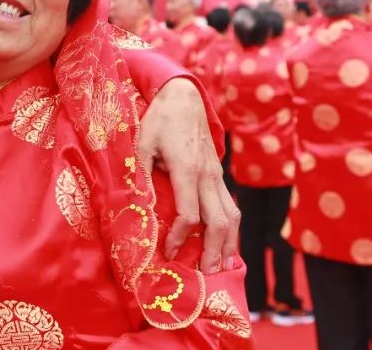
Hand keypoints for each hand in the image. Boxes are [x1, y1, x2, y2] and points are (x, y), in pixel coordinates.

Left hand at [140, 78, 239, 273]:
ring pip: (232, 215)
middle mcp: (207, 176)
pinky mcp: (218, 174)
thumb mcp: (142, 143)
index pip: (190, 214)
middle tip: (207, 274)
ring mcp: (216, 175)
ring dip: (229, 243)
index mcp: (187, 170)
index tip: (169, 251)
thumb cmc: (160, 119)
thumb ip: (142, 173)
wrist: (184, 97)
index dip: (180, 236)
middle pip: (219, 221)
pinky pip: (229, 205)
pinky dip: (230, 228)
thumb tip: (139, 205)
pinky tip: (225, 243)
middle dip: (214, 250)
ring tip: (224, 266)